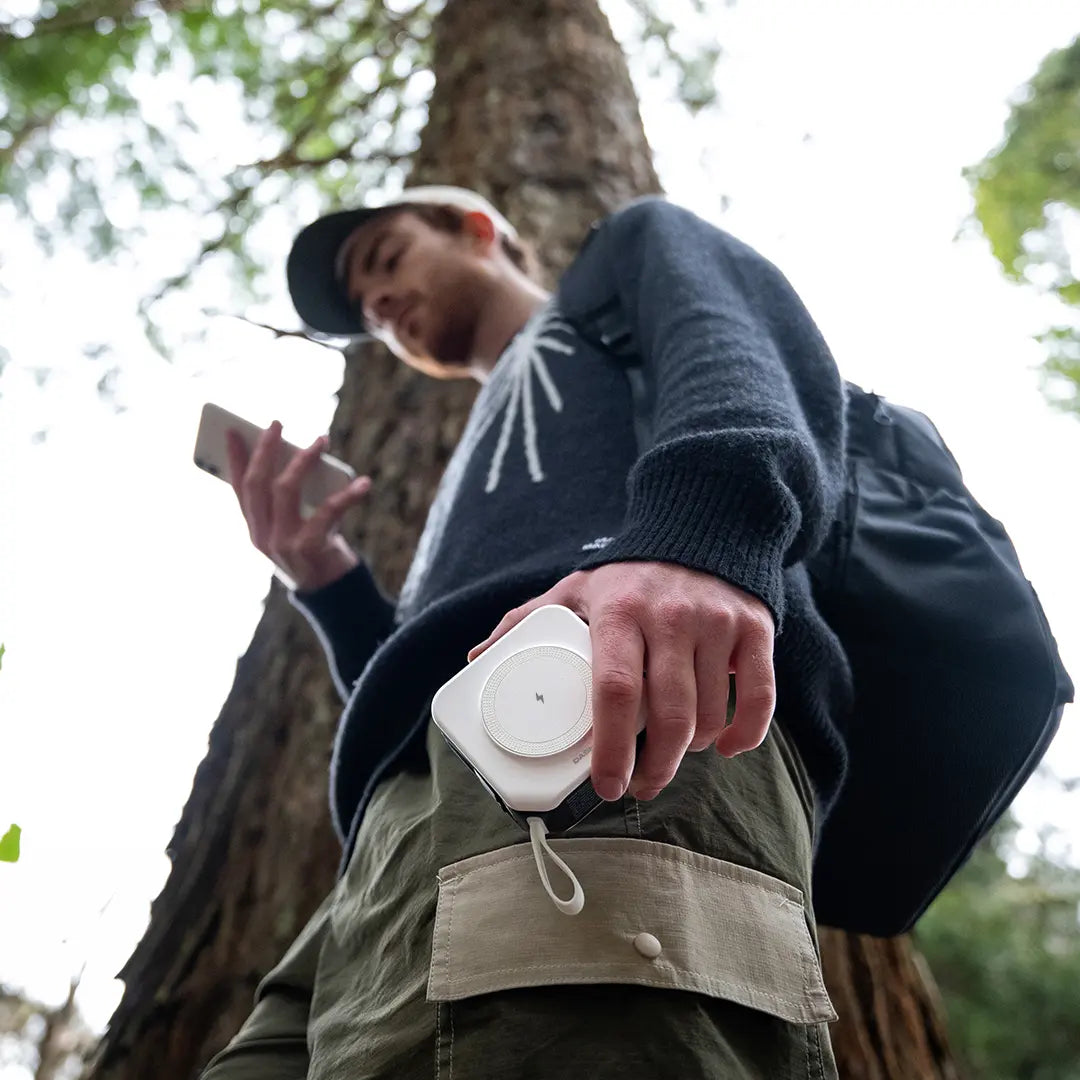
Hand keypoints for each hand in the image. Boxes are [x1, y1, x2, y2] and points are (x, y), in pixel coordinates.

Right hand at [226, 420, 371, 591]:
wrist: (333, 592)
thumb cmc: (316, 550)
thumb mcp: (295, 524)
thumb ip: (289, 499)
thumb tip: (298, 455)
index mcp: (255, 529)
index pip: (238, 488)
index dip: (234, 458)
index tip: (232, 430)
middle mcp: (262, 536)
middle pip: (257, 483)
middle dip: (266, 449)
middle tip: (277, 424)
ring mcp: (282, 542)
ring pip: (286, 490)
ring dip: (304, 460)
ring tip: (322, 439)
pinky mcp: (308, 547)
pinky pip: (328, 511)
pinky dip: (348, 495)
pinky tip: (364, 483)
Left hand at [467, 562, 775, 801]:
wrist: (701, 528)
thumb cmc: (629, 576)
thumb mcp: (574, 589)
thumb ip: (526, 622)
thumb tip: (477, 659)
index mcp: (618, 611)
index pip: (615, 691)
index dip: (611, 748)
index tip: (607, 785)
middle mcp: (671, 616)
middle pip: (667, 714)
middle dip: (655, 767)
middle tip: (640, 786)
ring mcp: (717, 622)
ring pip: (709, 714)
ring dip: (691, 749)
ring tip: (671, 751)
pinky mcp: (754, 628)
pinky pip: (759, 698)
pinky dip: (744, 734)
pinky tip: (726, 747)